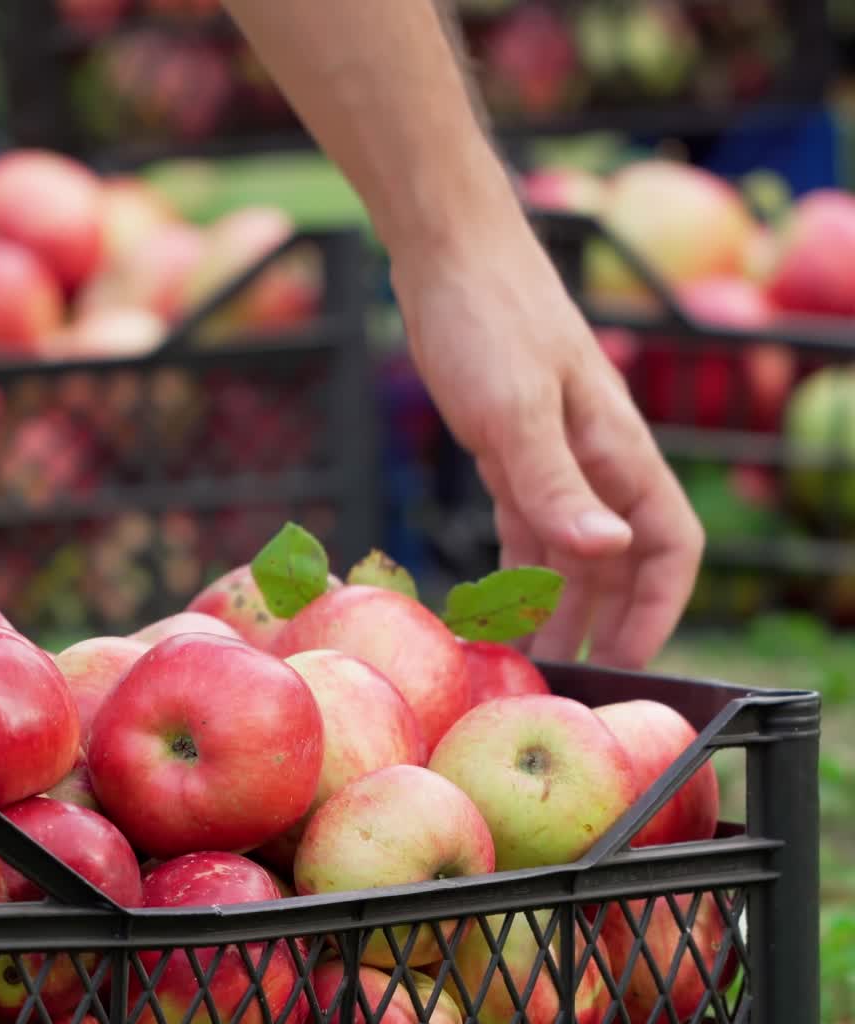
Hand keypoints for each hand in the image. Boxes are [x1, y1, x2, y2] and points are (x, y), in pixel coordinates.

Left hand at [392, 201, 703, 669]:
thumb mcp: (518, 411)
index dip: (658, 608)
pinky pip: (527, 527)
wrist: (447, 254)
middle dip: (601, 622)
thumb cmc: (489, 319)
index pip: (668, 545)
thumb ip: (559, 485)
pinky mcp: (509, 450)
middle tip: (567, 677)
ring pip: (570, 550)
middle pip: (620, 560)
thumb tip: (608, 552)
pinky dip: (517, 570)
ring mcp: (554, 457)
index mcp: (618, 452)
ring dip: (555, 605)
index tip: (627, 661)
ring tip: (529, 658)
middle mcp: (595, 461)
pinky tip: (498, 604)